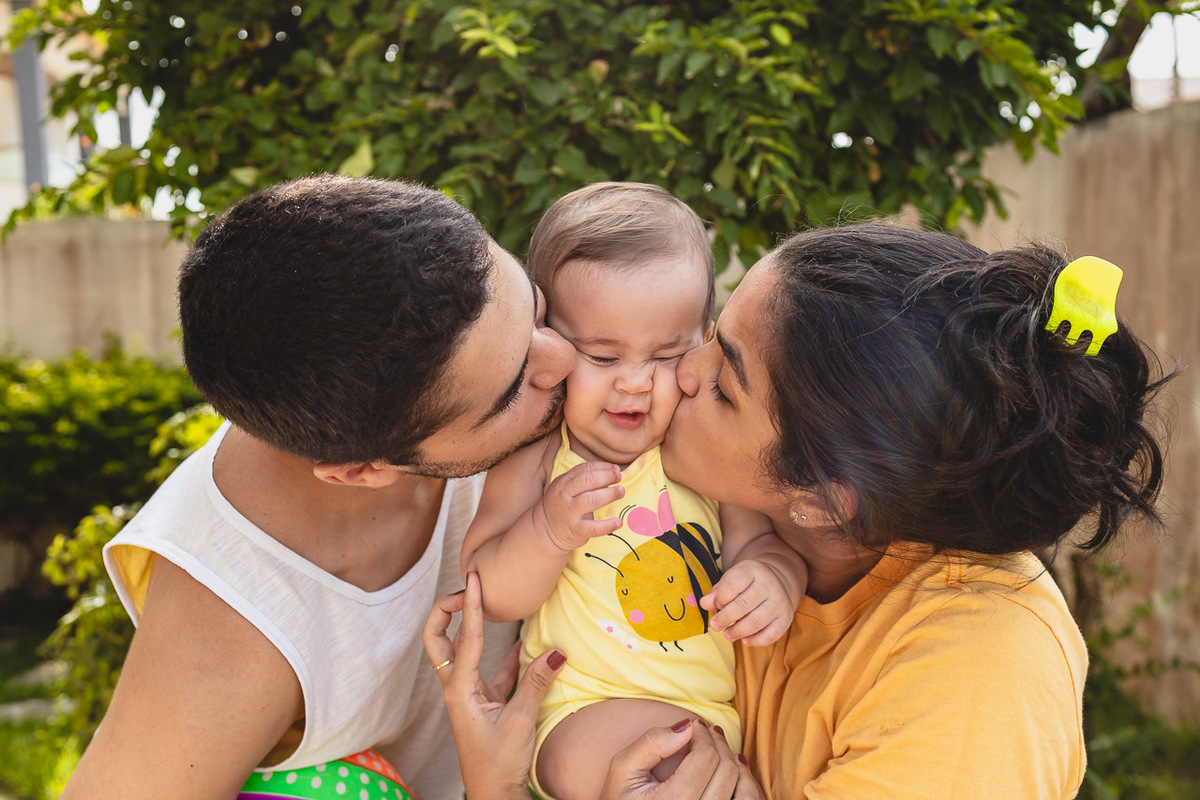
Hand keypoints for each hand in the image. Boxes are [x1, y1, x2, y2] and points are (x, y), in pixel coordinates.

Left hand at [421, 572, 565, 799]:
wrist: (493, 794)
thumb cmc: (498, 763)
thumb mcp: (520, 721)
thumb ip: (536, 682)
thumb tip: (557, 649)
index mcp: (458, 689)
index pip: (463, 637)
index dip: (469, 605)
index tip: (474, 579)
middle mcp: (457, 686)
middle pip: (438, 639)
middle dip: (445, 611)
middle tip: (466, 589)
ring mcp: (469, 693)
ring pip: (463, 650)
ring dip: (472, 624)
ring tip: (489, 599)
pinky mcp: (485, 701)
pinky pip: (492, 667)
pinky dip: (506, 651)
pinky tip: (524, 639)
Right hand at [534, 460, 624, 550]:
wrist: (546, 530)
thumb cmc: (562, 505)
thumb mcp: (566, 487)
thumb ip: (585, 478)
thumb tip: (613, 470)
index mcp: (563, 482)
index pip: (584, 469)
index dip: (602, 467)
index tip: (614, 469)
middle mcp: (565, 496)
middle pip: (588, 481)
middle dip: (606, 476)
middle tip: (618, 477)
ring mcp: (570, 513)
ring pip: (592, 500)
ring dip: (609, 494)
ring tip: (620, 491)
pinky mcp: (576, 530)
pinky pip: (594, 528)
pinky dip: (608, 525)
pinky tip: (618, 522)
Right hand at [600, 719, 762, 799]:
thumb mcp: (622, 770)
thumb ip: (651, 744)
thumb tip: (687, 726)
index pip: (705, 759)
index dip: (703, 734)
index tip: (695, 726)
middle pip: (727, 771)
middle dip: (719, 744)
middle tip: (707, 733)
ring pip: (746, 792)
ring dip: (737, 765)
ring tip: (722, 752)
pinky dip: (747, 787)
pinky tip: (734, 774)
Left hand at [701, 559, 802, 645]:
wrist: (777, 581)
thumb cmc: (747, 583)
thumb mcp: (732, 579)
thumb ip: (717, 592)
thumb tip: (704, 604)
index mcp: (753, 570)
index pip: (734, 583)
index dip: (721, 597)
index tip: (716, 605)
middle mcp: (769, 584)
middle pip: (744, 604)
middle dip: (725, 618)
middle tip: (715, 625)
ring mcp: (780, 601)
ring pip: (757, 621)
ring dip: (738, 631)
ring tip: (727, 634)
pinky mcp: (786, 618)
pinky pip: (772, 634)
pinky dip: (757, 640)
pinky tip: (745, 640)